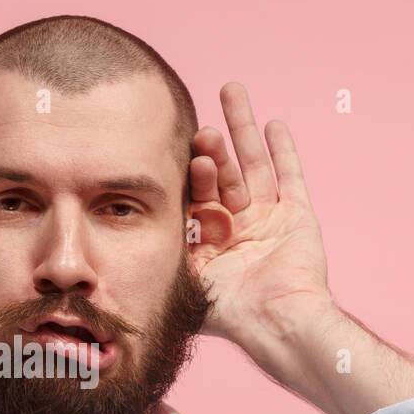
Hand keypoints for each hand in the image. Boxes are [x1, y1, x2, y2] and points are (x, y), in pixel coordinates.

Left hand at [187, 83, 332, 343]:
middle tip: (202, 128)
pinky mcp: (298, 218)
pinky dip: (282, 151)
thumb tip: (116, 252)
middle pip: (221, 176)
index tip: (184, 153)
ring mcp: (268, 221)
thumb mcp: (186, 284)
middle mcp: (236, 229)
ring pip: (253, 166)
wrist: (277, 322)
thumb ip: (165, 259)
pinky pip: (290, 177)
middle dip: (212, 149)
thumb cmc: (231, 312)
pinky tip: (272, 124)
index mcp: (208, 244)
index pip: (194, 197)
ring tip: (231, 92)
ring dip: (242, 131)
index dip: (190, 175)